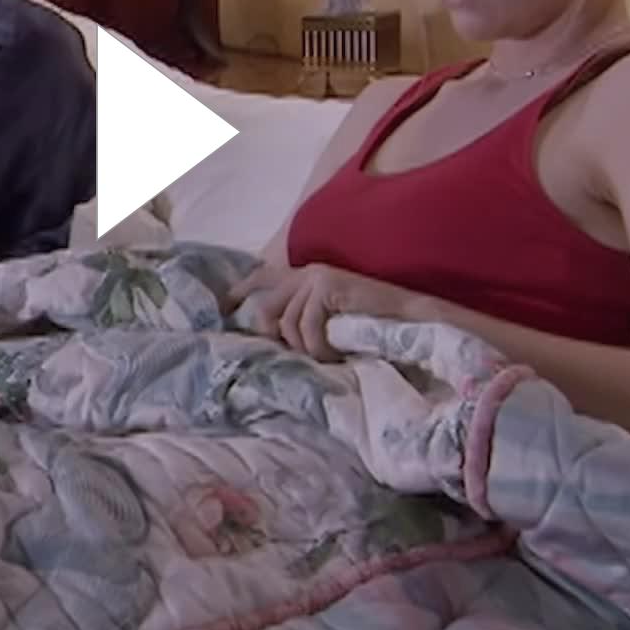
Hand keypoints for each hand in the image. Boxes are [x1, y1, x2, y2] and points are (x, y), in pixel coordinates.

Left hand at [227, 262, 410, 361]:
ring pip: (287, 324)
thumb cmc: (370, 326)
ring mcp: (315, 277)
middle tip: (302, 357)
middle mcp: (305, 272)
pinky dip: (318, 347)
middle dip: (276, 339)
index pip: (260, 279)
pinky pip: (306, 326)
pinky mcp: (326, 286)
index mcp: (303, 277)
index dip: (238, 294)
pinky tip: (334, 354)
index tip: (221, 311)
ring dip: (306, 349)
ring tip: (328, 357)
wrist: (408, 319)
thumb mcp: (328, 322)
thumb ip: (301, 320)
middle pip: (266, 309)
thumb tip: (270, 339)